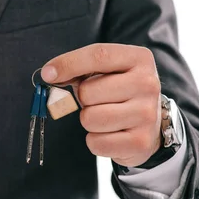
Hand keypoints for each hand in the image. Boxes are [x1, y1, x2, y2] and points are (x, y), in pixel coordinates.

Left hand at [42, 43, 161, 166]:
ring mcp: (146, 114)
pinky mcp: (140, 142)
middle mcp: (148, 84)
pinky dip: (95, 141)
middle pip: (88, 92)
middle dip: (83, 99)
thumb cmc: (118, 92)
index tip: (48, 74)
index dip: (68, 64)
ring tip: (104, 116)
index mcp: (139, 59)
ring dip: (88, 120)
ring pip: (90, 119)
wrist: (149, 123)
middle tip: (98, 101)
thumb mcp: (105, 71)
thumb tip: (50, 74)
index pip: (98, 55)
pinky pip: (96, 142)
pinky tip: (111, 133)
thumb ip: (78, 68)